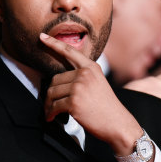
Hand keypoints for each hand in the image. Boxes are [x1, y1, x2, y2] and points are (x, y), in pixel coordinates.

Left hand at [40, 33, 141, 153]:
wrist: (118, 124)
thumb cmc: (105, 106)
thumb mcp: (97, 83)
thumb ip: (81, 76)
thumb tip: (57, 80)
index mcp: (90, 67)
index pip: (69, 51)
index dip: (53, 43)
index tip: (42, 37)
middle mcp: (84, 74)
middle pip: (54, 79)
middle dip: (50, 94)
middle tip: (51, 105)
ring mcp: (79, 87)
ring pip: (51, 93)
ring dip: (49, 105)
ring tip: (51, 112)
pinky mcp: (74, 101)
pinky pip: (54, 106)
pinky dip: (50, 113)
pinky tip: (52, 118)